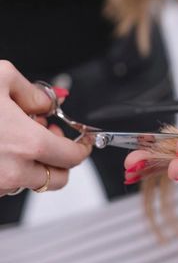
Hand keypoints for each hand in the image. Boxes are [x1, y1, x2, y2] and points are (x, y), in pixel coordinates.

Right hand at [0, 61, 90, 196]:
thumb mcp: (1, 78)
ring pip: (32, 182)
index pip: (72, 157)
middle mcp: (12, 170)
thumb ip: (34, 93)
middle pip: (58, 179)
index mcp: (27, 143)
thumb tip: (48, 103)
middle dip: (61, 159)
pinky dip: (12, 168)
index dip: (83, 148)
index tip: (84, 141)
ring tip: (19, 135)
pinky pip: (6, 184)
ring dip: (35, 162)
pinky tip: (1, 145)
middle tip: (50, 135)